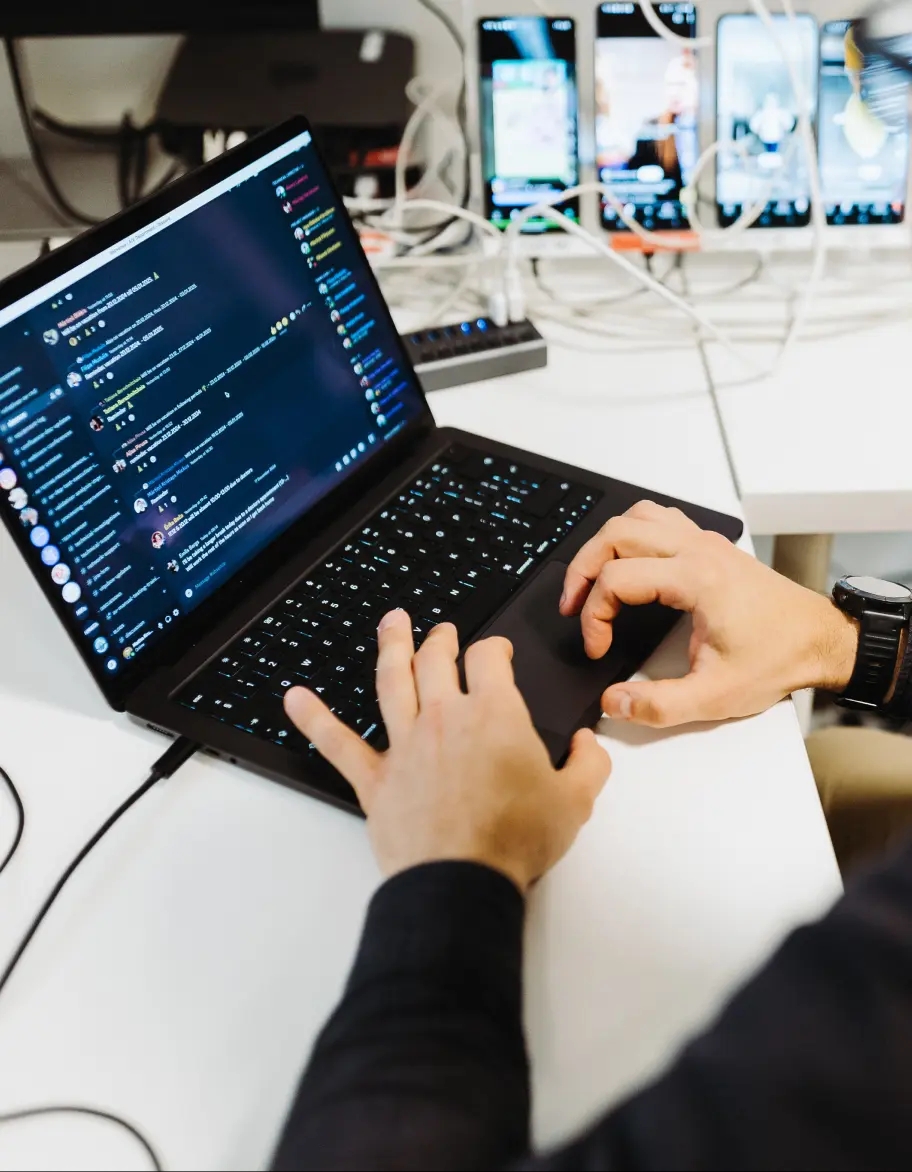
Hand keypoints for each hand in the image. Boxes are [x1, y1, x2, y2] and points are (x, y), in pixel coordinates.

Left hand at [284, 610, 610, 892]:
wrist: (462, 880)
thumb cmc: (513, 842)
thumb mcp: (574, 802)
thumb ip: (588, 765)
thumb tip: (588, 746)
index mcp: (494, 715)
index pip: (489, 660)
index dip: (493, 648)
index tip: (496, 650)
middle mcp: (444, 719)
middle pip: (436, 661)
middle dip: (440, 639)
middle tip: (441, 631)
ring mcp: (405, 745)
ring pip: (391, 682)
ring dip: (389, 647)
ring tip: (390, 624)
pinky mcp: (376, 779)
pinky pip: (337, 743)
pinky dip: (313, 719)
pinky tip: (294, 699)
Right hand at [560, 501, 858, 727]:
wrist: (819, 640)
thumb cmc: (777, 658)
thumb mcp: (715, 696)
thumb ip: (658, 705)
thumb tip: (615, 702)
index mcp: (695, 578)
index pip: (616, 579)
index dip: (594, 617)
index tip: (599, 648)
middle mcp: (697, 549)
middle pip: (615, 534)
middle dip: (583, 570)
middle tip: (574, 606)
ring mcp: (704, 541)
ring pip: (635, 516)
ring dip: (605, 545)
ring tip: (593, 581)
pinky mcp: (710, 544)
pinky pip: (658, 518)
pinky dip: (632, 534)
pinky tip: (628, 563)